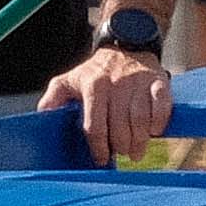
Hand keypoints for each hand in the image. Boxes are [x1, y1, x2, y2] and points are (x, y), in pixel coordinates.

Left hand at [43, 41, 174, 163]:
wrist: (126, 46)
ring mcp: (138, 82)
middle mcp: (116, 83)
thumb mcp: (69, 81)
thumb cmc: (95, 73)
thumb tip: (43, 117)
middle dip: (119, 146)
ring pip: (140, 120)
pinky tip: (154, 132)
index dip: (98, 147)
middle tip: (120, 153)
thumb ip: (53, 98)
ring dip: (139, 142)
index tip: (101, 159)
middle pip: (119, 127)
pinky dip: (159, 123)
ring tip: (135, 152)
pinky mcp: (159, 81)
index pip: (94, 126)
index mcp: (93, 85)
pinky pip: (162, 106)